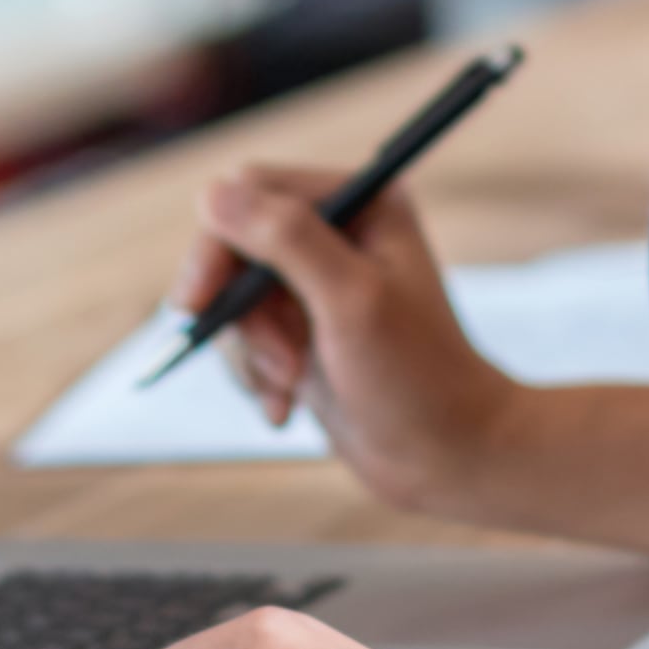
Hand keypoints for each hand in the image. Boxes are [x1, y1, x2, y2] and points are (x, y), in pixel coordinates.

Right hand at [167, 167, 521, 518]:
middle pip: (235, 246)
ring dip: (251, 350)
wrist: (449, 457)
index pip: (255, 192)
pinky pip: (246, 338)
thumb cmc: (418, 379)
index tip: (199, 302)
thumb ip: (287, 240)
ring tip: (291, 384)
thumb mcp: (351, 302)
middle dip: (241, 312)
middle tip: (270, 361)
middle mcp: (340, 232)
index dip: (218, 244)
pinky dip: (255, 374)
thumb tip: (214, 192)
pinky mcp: (305, 330)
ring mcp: (319, 284)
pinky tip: (287, 405)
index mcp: (364, 202)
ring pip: (234, 297)